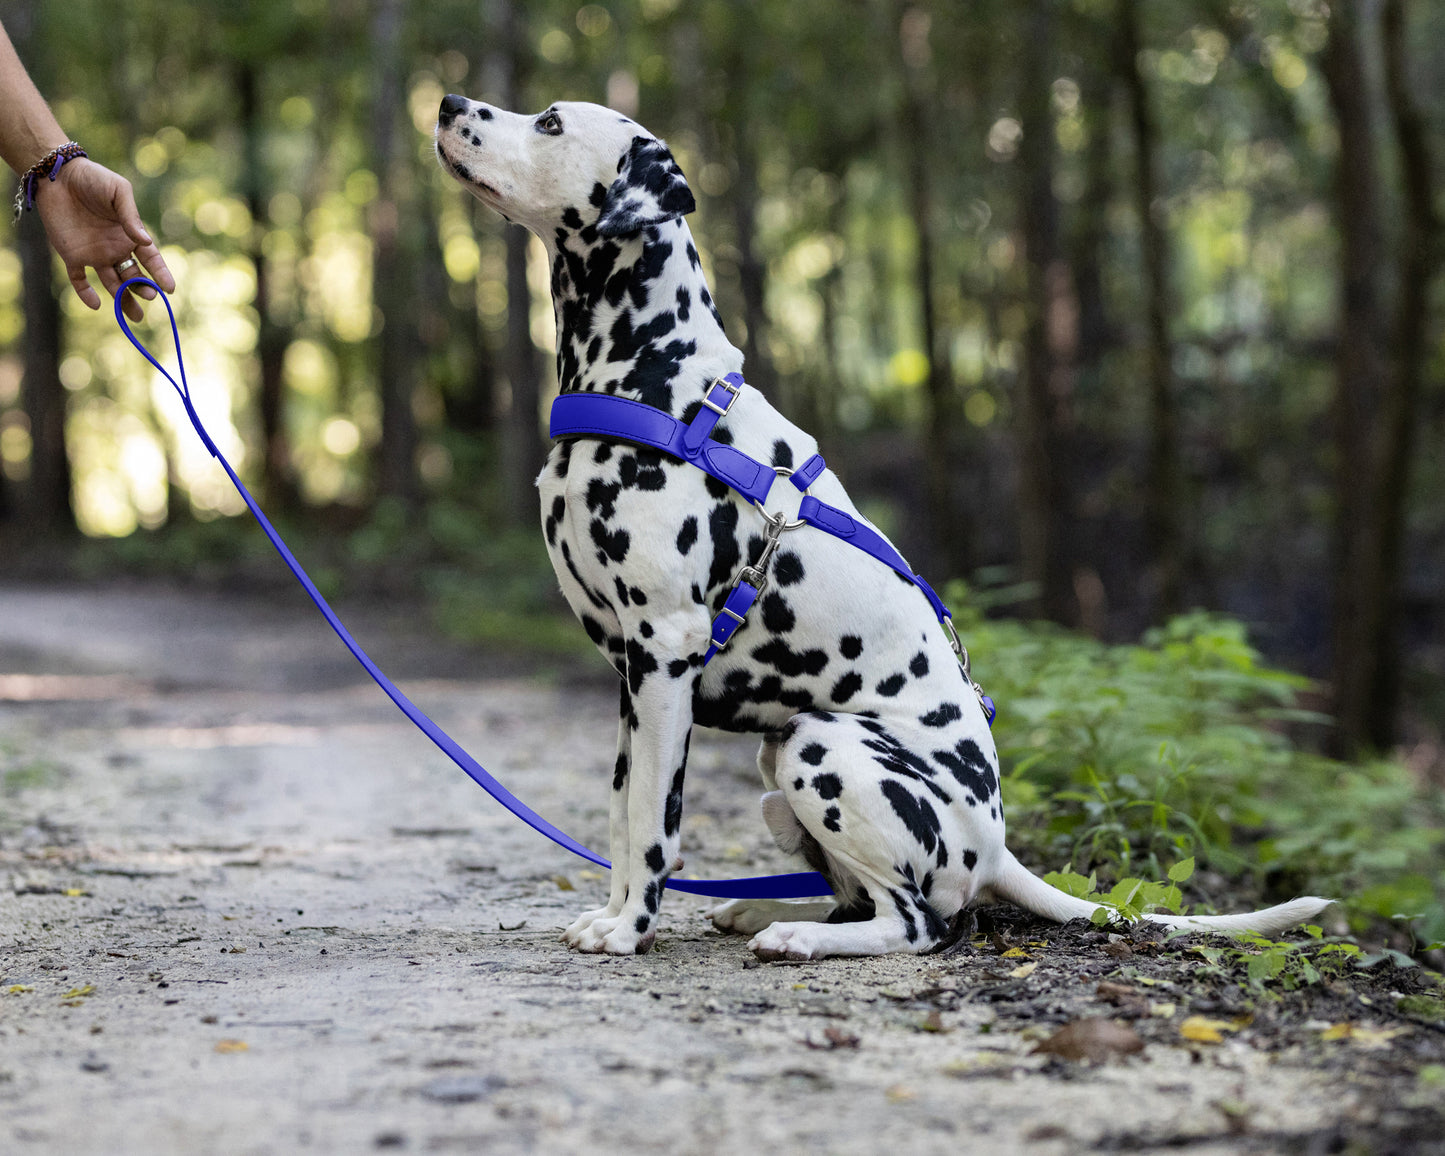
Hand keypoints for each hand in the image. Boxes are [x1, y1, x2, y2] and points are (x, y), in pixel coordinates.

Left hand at [33, 157, 175, 321]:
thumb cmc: (93, 178)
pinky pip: (80, 279)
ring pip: (112, 283)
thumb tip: (146, 243)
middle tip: (148, 298)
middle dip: (142, 290)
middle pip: (133, 276)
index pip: (151, 259)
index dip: (161, 274)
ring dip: (123, 299)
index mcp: (130, 235)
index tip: (169, 289)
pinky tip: (96, 304)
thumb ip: (131, 216)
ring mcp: (94, 253)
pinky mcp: (71, 255)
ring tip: (134, 317)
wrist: (57, 175)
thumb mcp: (118, 191)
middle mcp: (115, 248)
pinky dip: (86, 293)